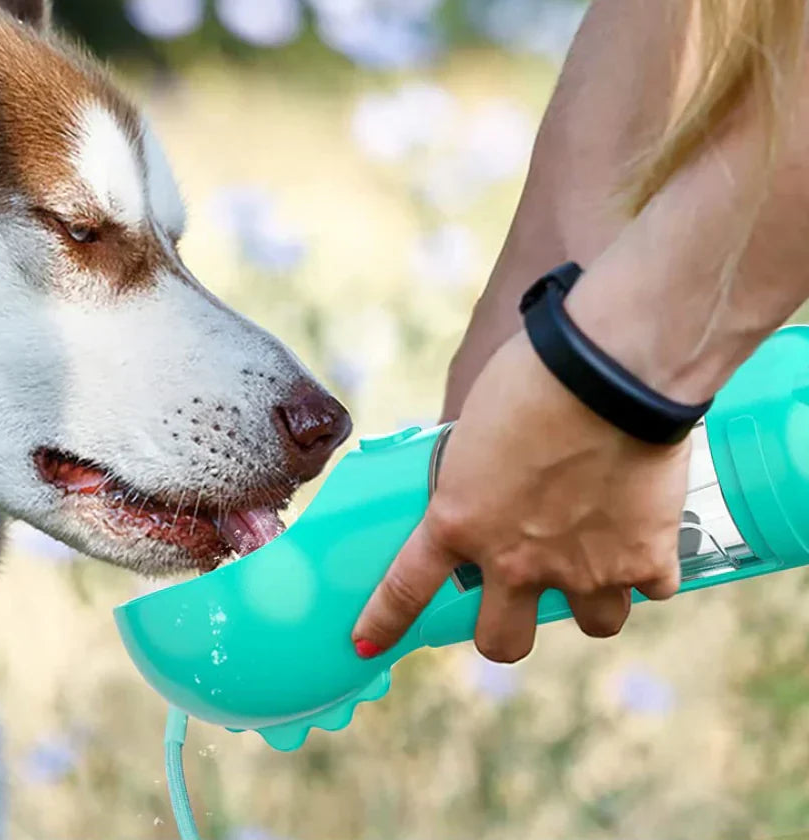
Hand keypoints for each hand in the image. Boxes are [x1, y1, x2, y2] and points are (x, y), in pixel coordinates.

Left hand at [352, 331, 689, 661]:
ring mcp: (582, 569)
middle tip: (518, 598)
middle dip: (506, 631)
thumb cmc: (531, 379)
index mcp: (459, 521)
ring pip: (592, 624)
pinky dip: (652, 566)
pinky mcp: (644, 560)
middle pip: (503, 642)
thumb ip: (474, 471)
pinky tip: (649, 531)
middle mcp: (516, 561)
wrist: (607, 374)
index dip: (384, 622)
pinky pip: (653, 588)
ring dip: (594, 598)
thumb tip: (482, 478)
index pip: (407, 588)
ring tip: (601, 558)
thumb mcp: (474, 428)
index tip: (366, 644)